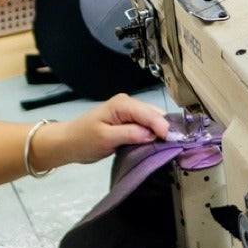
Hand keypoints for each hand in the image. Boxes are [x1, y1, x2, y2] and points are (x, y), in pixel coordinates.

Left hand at [35, 96, 169, 170]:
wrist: (68, 143)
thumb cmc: (84, 140)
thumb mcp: (105, 138)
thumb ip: (129, 134)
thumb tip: (151, 134)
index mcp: (122, 104)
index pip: (148, 113)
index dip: (162, 126)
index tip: (173, 140)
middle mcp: (128, 103)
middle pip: (154, 114)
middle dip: (165, 127)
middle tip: (178, 144)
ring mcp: (129, 112)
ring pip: (152, 119)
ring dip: (161, 130)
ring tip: (173, 144)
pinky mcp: (129, 121)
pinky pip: (146, 125)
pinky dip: (154, 133)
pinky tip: (160, 142)